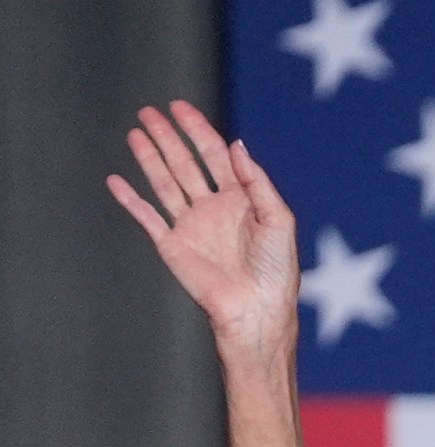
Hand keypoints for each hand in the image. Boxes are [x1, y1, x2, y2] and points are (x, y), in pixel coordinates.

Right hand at [106, 101, 301, 359]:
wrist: (256, 308)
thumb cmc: (276, 269)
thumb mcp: (277, 218)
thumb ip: (256, 181)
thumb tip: (236, 144)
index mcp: (241, 199)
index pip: (215, 155)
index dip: (198, 130)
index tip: (180, 108)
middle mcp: (214, 208)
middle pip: (186, 163)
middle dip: (168, 137)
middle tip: (149, 112)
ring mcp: (192, 225)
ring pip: (165, 182)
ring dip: (149, 157)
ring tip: (135, 132)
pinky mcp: (172, 245)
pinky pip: (147, 216)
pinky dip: (130, 199)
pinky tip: (116, 179)